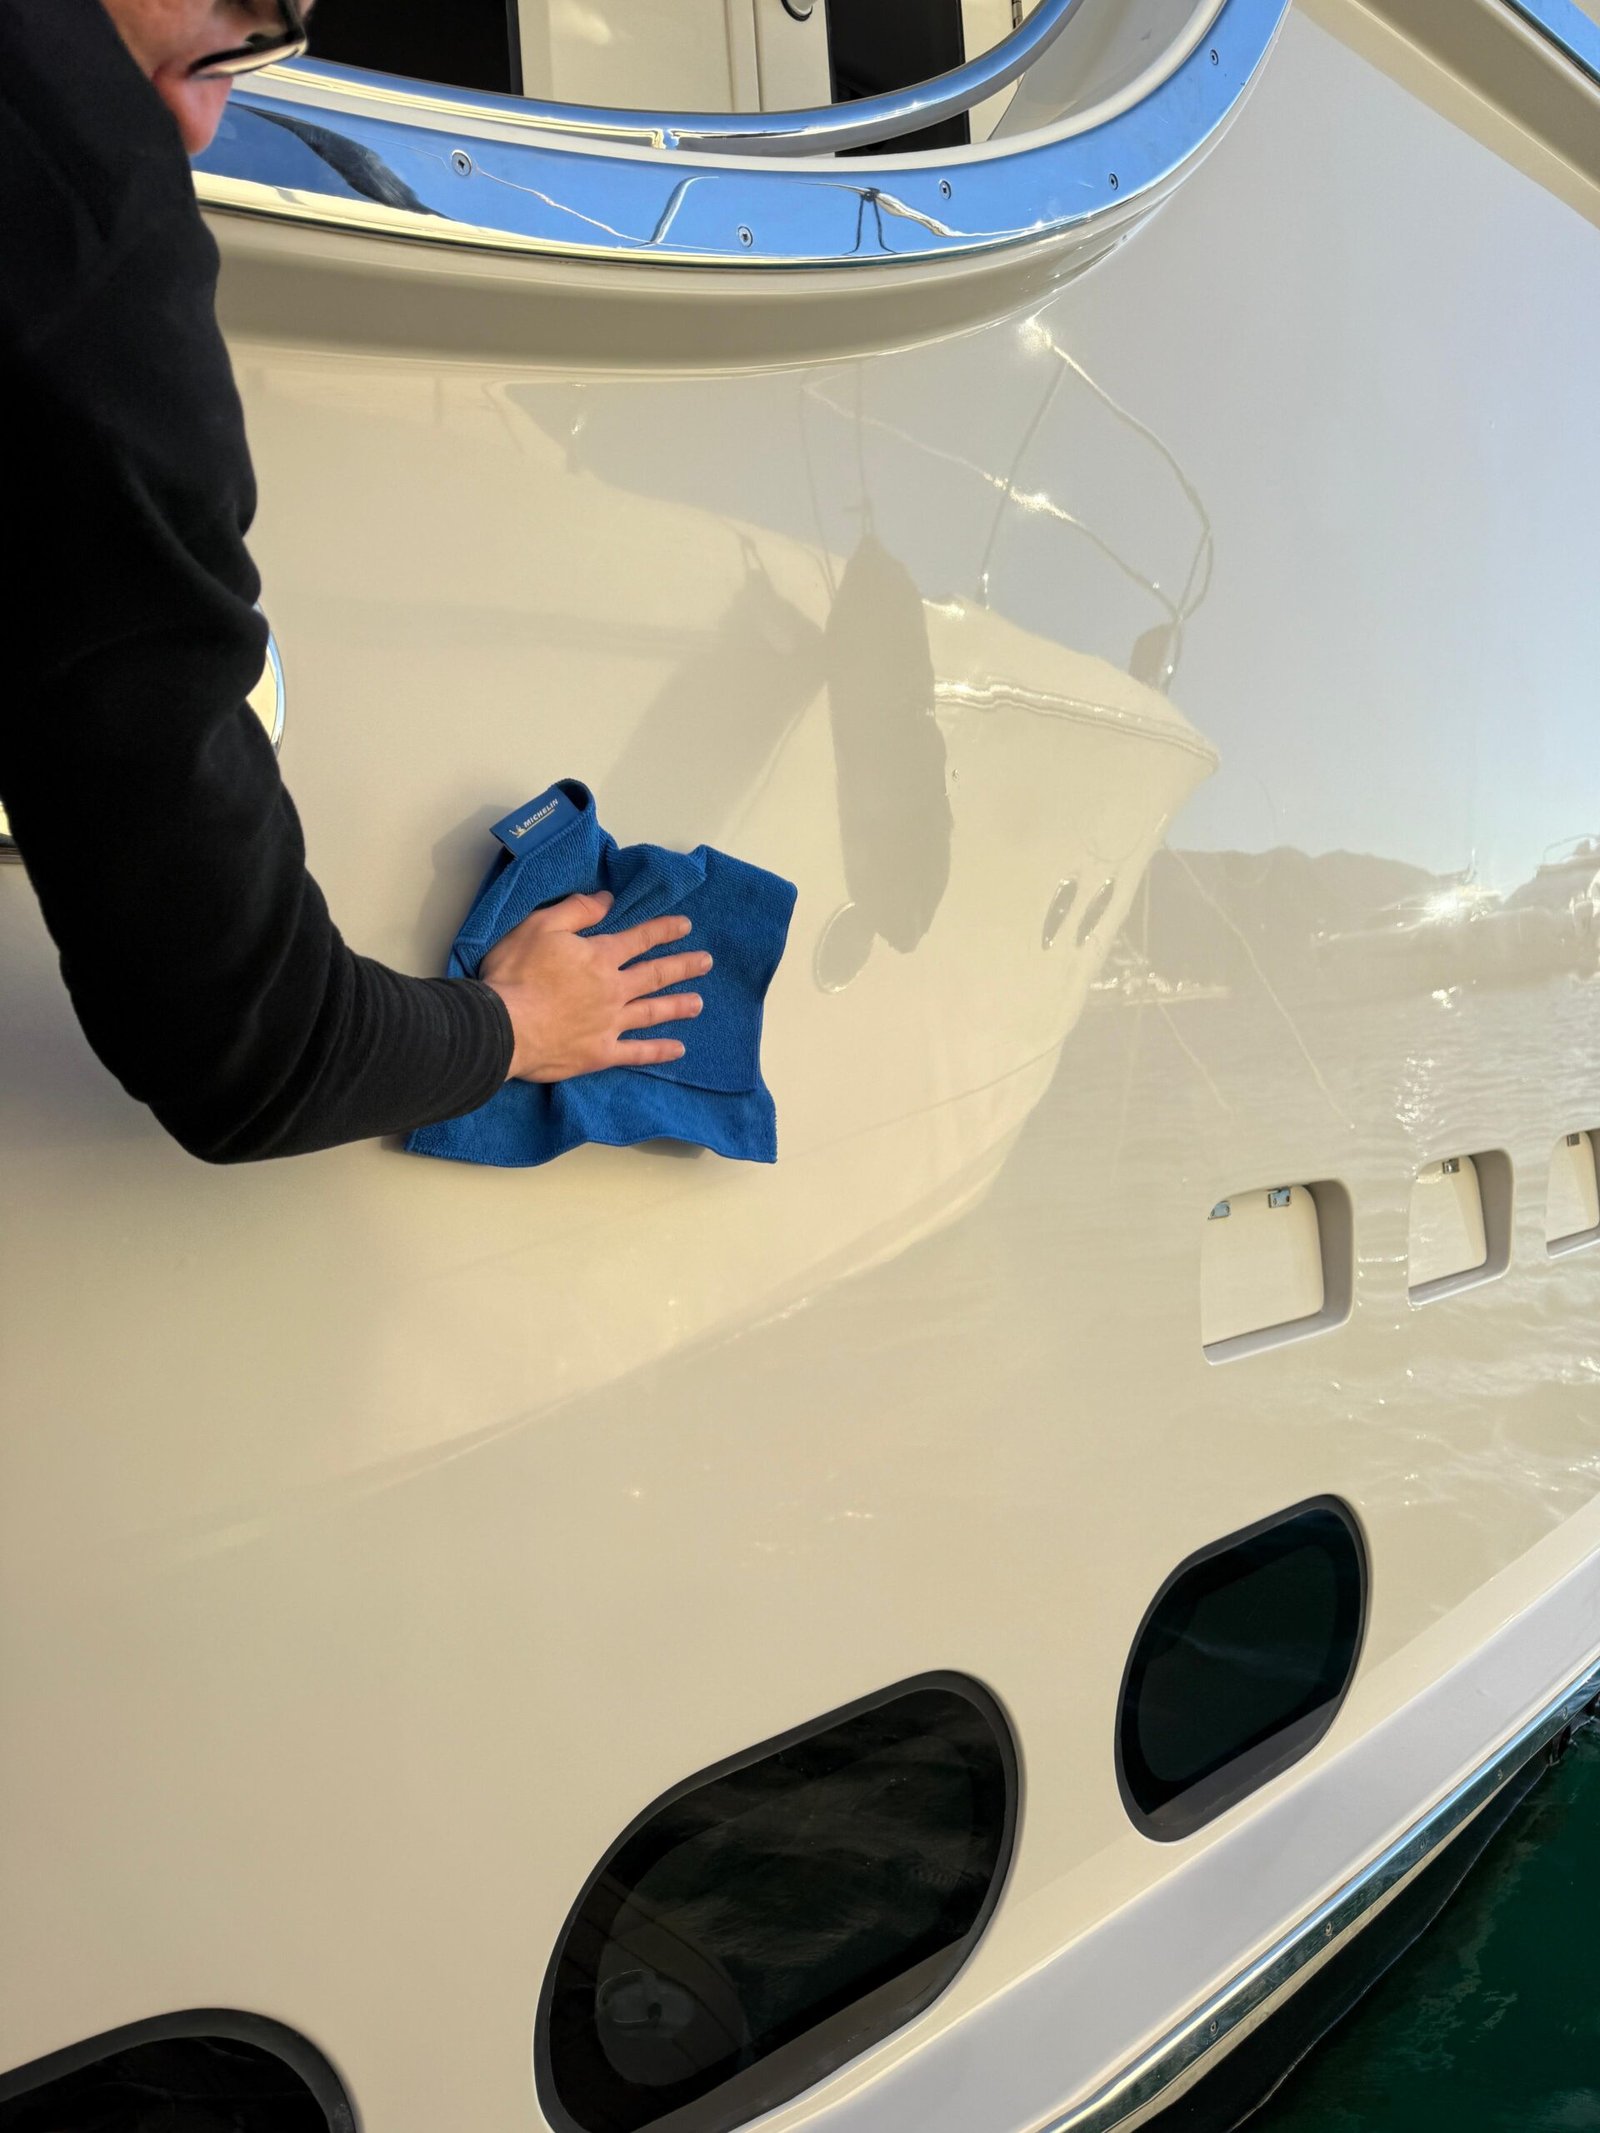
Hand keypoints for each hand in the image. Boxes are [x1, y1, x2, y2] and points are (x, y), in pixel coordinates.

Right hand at [480, 891, 711, 1082]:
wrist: (503, 1027)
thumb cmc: (515, 974)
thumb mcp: (540, 926)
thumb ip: (577, 911)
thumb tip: (607, 899)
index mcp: (600, 957)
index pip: (639, 939)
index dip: (663, 930)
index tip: (686, 926)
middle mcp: (613, 990)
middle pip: (655, 975)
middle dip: (682, 966)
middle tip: (706, 962)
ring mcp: (609, 1024)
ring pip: (652, 1012)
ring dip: (677, 1006)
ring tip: (699, 1003)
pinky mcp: (600, 1053)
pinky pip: (636, 1053)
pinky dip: (658, 1052)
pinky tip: (678, 1050)